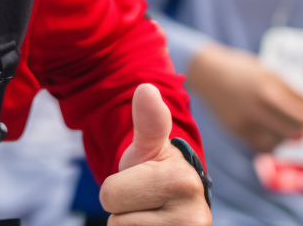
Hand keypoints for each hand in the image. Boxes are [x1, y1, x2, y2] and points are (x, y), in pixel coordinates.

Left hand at [98, 84, 210, 225]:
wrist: (180, 203)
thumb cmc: (157, 171)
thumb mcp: (150, 146)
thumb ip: (148, 121)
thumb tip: (146, 89)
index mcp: (181, 182)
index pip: (110, 196)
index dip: (118, 187)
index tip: (141, 182)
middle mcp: (193, 219)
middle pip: (116, 221)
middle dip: (124, 209)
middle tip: (144, 201)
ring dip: (130, 224)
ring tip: (150, 215)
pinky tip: (153, 225)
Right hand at [187, 42, 302, 152]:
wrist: (207, 73)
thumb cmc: (241, 68)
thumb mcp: (268, 72)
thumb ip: (288, 89)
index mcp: (269, 90)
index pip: (302, 113)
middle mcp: (258, 109)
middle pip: (294, 129)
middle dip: (302, 125)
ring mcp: (246, 123)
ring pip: (279, 142)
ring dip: (287, 135)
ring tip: (287, 125)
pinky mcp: (237, 131)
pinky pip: (262, 145)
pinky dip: (272, 141)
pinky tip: (272, 131)